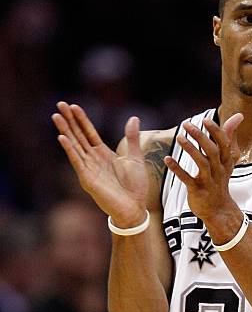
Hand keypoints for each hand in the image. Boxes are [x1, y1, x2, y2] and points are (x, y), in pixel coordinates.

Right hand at [52, 102, 147, 226]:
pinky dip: (70, 150)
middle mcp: (93, 159)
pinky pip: (77, 162)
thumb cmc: (135, 186)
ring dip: (65, 131)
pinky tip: (62, 137)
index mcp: (103, 153)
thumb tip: (133, 117)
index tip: (73, 105)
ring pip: (74, 146)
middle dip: (69, 120)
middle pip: (78, 136)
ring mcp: (89, 168)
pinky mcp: (87, 179)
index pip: (89, 132)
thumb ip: (132, 138)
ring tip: (56, 116)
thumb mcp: (135, 157)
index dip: (81, 119)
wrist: (134, 207)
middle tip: (59, 104)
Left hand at [165, 113, 243, 221]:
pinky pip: (187, 179)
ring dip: (190, 150)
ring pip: (202, 164)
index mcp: (225, 161)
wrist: (219, 210)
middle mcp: (218, 170)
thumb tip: (238, 116)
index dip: (216, 132)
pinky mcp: (197, 191)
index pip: (224, 144)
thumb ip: (229, 137)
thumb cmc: (220, 181)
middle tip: (186, 125)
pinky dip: (177, 169)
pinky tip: (168, 159)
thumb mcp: (227, 159)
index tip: (205, 120)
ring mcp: (208, 181)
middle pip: (212, 151)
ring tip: (179, 138)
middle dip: (200, 137)